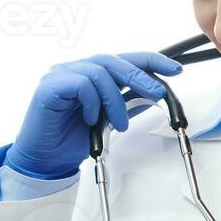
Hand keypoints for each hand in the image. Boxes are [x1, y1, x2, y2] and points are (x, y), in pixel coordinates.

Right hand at [4, 52, 184, 179]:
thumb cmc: (71, 140)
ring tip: (119, 124)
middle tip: (158, 94)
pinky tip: (91, 119)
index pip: (123, 59)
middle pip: (114, 61)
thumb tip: (153, 96)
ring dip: (116, 100)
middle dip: (140, 77)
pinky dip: (93, 101)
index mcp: (89, 73)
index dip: (150, 60)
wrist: (45, 161)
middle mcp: (75, 69)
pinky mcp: (49, 86)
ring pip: (99, 72)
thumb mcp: (109, 121)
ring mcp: (61, 74)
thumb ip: (127, 104)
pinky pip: (81, 83)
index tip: (174, 69)